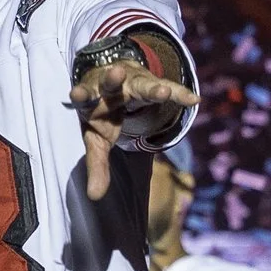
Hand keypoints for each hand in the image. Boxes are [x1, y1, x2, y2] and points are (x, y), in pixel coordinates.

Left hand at [68, 60, 198, 199]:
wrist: (115, 81)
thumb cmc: (102, 116)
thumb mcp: (98, 140)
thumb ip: (97, 166)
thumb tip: (94, 197)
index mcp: (90, 100)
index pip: (84, 98)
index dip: (81, 96)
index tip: (76, 94)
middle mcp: (109, 87)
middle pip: (110, 83)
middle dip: (113, 79)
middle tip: (116, 73)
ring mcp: (131, 81)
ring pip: (141, 83)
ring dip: (151, 87)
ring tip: (162, 91)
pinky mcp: (151, 82)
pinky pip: (168, 88)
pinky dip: (180, 94)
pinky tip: (194, 99)